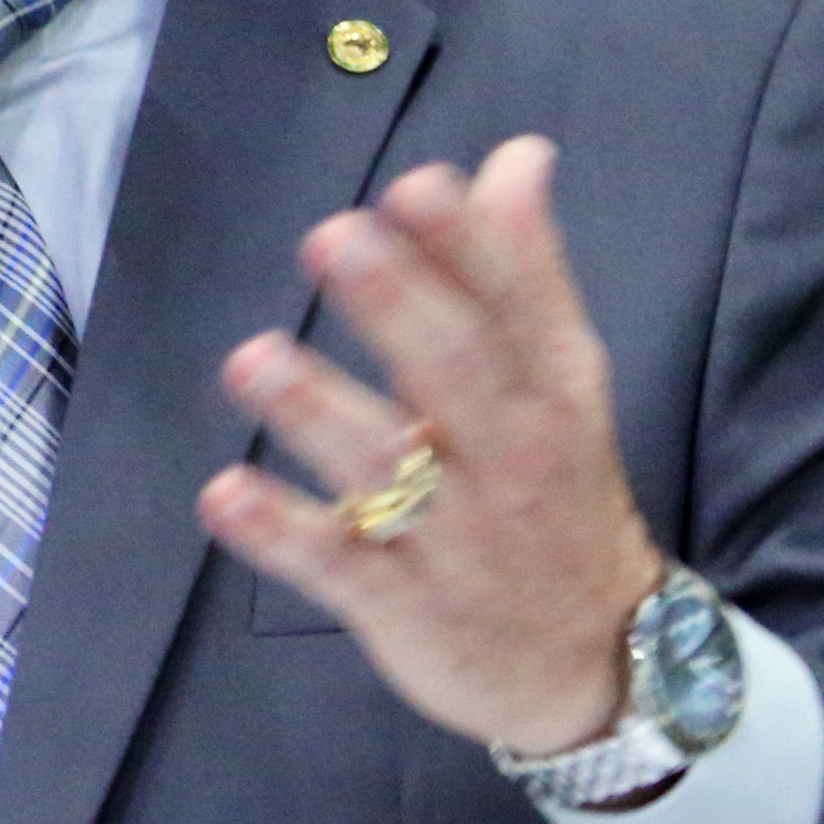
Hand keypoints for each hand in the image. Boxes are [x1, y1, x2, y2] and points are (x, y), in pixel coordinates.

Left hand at [194, 135, 667, 757]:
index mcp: (551, 395)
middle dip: (399, 306)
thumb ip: (524, 270)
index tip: (419, 186)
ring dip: (319, 411)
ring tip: (252, 358)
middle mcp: (511, 459)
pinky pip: (340, 567)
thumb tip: (515, 157)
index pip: (521, 309)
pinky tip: (224, 494)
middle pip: (459, 375)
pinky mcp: (403, 607)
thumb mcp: (561, 385)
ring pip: (388, 470)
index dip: (473, 247)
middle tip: (334, 237)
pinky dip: (281, 532)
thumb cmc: (555, 491)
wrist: (599, 666)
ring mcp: (456, 538)